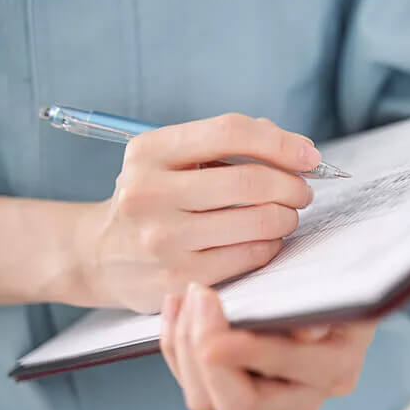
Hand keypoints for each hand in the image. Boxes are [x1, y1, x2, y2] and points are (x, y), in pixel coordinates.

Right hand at [75, 114, 318, 312]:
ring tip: (286, 214)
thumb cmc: (152, 198)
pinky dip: (271, 244)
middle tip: (302, 190)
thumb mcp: (170, 159)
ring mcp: (162, 240)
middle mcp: (149, 193)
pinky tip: (267, 238)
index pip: (230, 132)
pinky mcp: (178, 277)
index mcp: (149, 151)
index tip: (310, 156)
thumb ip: (227, 143)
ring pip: (257, 222)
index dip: (280, 142)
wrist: (100, 255)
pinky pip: (250, 256)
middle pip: (250, 182)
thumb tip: (295, 149)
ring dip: (287, 216)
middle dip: (292, 185)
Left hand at [160, 282, 377, 409]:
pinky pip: (195, 383)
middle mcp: (304, 395)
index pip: (284, 375)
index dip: (243, 351)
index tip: (212, 308)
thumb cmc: (335, 278)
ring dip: (185, 346)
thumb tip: (306, 334)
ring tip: (186, 296)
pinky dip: (177, 345)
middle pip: (237, 406)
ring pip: (206, 400)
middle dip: (203, 348)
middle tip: (198, 294)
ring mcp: (268, 399)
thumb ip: (322, 305)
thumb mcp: (338, 281)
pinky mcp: (239, 387)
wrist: (334, 283)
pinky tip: (178, 307)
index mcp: (334, 369)